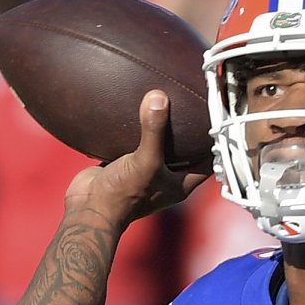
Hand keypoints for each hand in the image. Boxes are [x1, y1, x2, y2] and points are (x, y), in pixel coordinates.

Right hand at [64, 90, 206, 231]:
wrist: (89, 207)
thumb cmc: (124, 195)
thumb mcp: (145, 160)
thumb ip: (154, 130)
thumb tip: (159, 97)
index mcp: (180, 184)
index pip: (206, 161)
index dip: (213, 142)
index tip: (215, 117)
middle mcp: (165, 177)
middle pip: (182, 150)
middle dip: (185, 130)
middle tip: (189, 103)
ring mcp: (145, 171)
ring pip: (157, 145)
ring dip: (159, 127)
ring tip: (164, 100)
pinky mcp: (125, 164)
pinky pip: (134, 143)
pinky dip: (135, 129)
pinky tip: (134, 109)